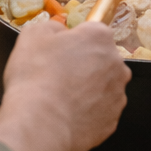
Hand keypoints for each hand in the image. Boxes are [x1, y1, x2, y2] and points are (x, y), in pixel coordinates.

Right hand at [0, 21, 130, 150]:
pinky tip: (66, 115)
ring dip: (86, 89)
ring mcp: (117, 95)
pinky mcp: (112, 121)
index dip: (73, 41)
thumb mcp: (32, 35)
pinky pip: (99, 112)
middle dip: (83, 65)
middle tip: (57, 75)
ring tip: (60, 98)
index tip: (58, 52)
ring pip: (102, 87)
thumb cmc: (35, 76)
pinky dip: (86, 112)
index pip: (91, 31)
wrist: (41, 124)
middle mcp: (117, 64)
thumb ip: (52, 26)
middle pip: (100, 59)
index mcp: (100, 37)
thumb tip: (60, 31)